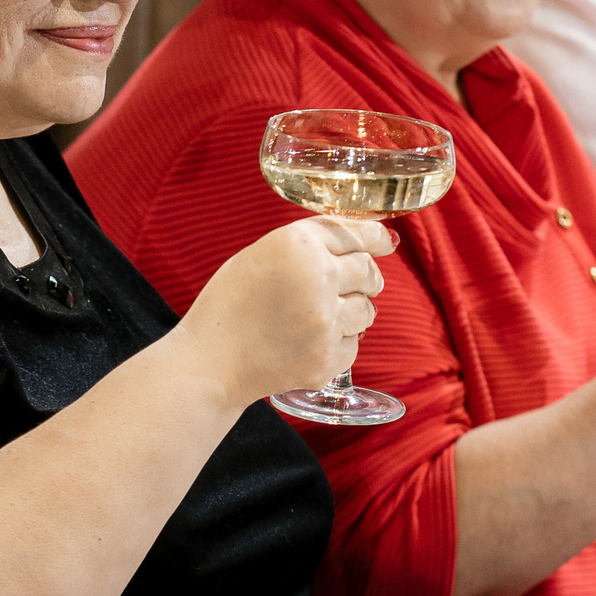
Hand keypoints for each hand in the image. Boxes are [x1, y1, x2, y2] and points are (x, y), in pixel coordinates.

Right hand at [175, 215, 392, 401]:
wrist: (210, 361)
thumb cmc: (229, 305)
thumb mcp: (260, 255)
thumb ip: (307, 245)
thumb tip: (366, 242)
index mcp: (298, 244)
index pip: (357, 234)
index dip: (375, 238)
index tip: (385, 242)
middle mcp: (318, 278)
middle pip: (368, 271)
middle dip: (365, 277)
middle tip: (349, 285)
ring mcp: (325, 321)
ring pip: (367, 310)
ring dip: (352, 312)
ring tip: (317, 318)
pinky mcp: (327, 358)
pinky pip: (353, 344)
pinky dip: (337, 343)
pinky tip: (307, 342)